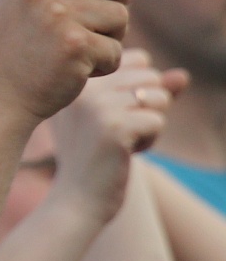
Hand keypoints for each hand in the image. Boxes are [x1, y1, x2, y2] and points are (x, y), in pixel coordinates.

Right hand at [46, 49, 182, 227]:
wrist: (76, 199)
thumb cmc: (96, 157)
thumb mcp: (120, 116)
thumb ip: (150, 91)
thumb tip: (183, 75)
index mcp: (79, 79)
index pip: (138, 60)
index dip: (139, 90)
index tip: (111, 116)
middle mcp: (84, 86)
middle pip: (151, 77)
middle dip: (147, 106)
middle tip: (117, 132)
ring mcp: (97, 106)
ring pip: (159, 97)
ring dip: (150, 123)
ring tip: (121, 141)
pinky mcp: (114, 127)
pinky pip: (158, 121)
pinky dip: (150, 141)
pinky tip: (124, 153)